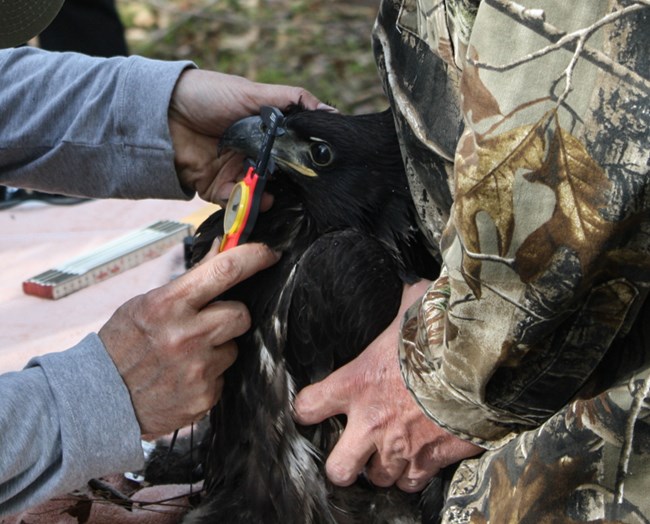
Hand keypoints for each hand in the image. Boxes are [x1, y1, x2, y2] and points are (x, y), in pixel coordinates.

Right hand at [99, 243, 278, 437]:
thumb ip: (189, 282)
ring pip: (234, 347)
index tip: (269, 254)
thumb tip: (223, 250)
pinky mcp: (204, 396)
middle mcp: (185, 335)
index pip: (224, 270)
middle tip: (208, 323)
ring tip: (187, 356)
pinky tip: (184, 377)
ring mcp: (197, 369)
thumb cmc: (124, 344)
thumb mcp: (148, 303)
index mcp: (168, 304)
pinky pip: (224, 376)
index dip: (254, 257)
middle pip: (241, 314)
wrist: (100, 399)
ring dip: (219, 348)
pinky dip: (210, 375)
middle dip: (232, 316)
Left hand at [168, 69, 327, 205]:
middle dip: (285, 186)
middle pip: (275, 177)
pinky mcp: (213, 187)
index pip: (290, 152)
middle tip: (299, 192)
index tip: (316, 171)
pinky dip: (241, 204)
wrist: (161, 111)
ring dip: (264, 198)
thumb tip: (330, 113)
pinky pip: (232, 202)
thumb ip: (293, 102)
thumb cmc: (207, 95)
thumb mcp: (254, 92)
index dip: (302, 162)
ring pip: (256, 192)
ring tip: (271, 198)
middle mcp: (250, 154)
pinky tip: (248, 200)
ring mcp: (232, 172)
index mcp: (262, 133)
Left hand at [294, 281, 481, 491]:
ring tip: (391, 452)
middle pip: (339, 468)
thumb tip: (407, 289)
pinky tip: (419, 459)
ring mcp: (402, 446)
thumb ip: (400, 303)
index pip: (309, 406)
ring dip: (383, 467)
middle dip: (342, 463)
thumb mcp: (411, 306)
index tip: (314, 407)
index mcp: (357, 381)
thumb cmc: (442, 329)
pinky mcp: (432, 459)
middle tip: (352, 450)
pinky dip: (414, 475)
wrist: (483, 360)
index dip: (308, 408)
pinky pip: (413, 483)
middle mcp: (372, 421)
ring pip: (378, 479)